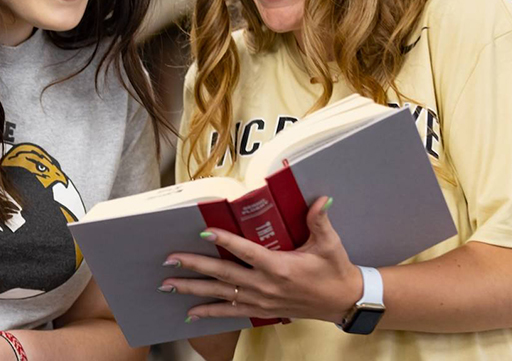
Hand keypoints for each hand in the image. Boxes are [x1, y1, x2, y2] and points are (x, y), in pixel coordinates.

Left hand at [160, 197, 363, 323]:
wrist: (343, 302)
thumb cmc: (334, 271)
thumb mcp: (330, 244)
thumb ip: (320, 220)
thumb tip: (320, 199)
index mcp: (280, 268)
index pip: (246, 252)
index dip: (225, 240)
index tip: (203, 231)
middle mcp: (266, 286)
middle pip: (224, 275)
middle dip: (195, 266)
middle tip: (170, 259)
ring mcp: (261, 301)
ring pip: (221, 295)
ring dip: (194, 289)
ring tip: (169, 284)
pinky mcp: (262, 310)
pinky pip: (231, 312)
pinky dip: (210, 312)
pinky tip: (190, 312)